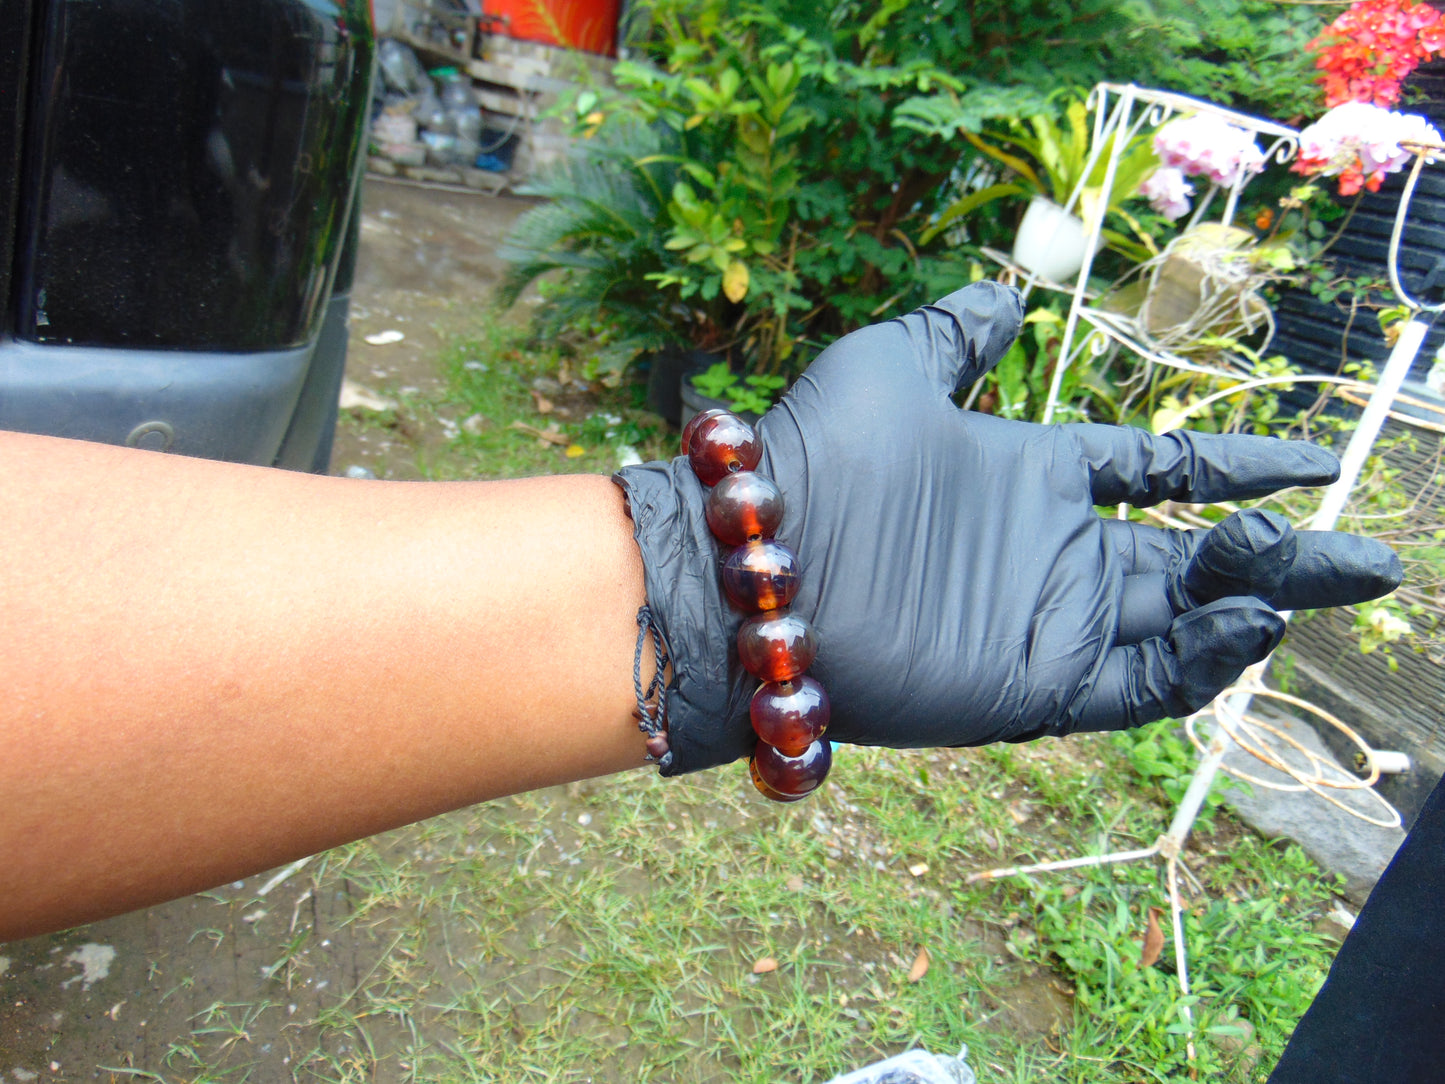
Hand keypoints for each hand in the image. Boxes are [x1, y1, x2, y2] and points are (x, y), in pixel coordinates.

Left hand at [614, 283, 1401, 772]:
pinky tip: (1250, 622)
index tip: (1313, 457)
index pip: (1158, 475)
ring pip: (1179, 624)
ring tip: (1317, 574)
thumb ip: (959, 331)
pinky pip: (1139, 684)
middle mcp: (1049, 553)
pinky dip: (1201, 661)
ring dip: (1253, 604)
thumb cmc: (817, 455)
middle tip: (1370, 556)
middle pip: (1191, 559)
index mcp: (1032, 477)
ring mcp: (1044, 621)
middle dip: (1280, 556)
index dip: (1237, 468)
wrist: (757, 556)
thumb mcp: (894, 363)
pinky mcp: (1032, 686)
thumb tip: (1009, 293)